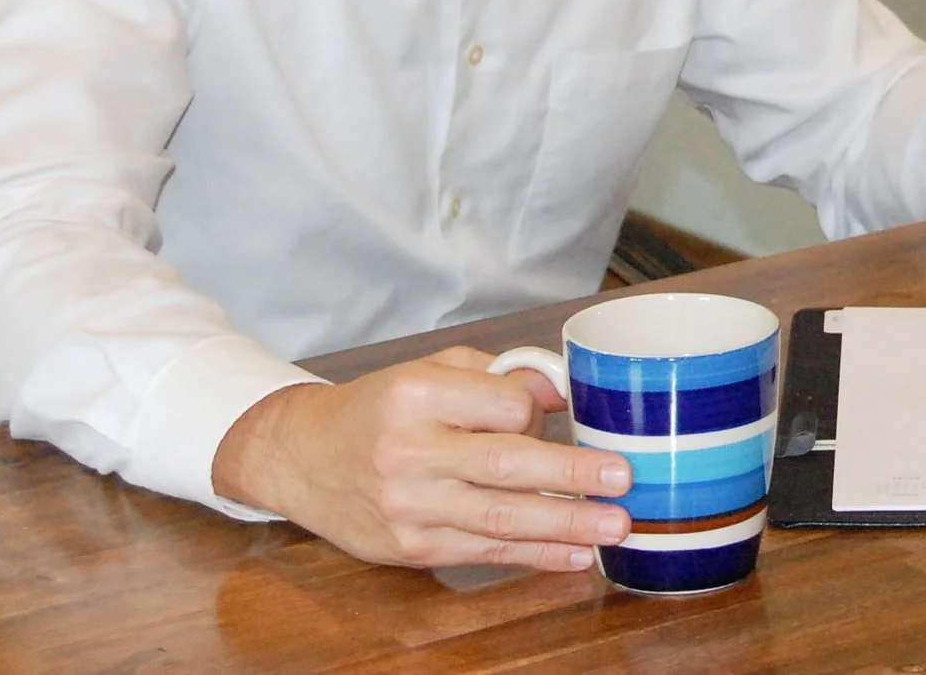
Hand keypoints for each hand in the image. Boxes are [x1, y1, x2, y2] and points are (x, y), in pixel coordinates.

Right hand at [210, 347, 633, 570]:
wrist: (303, 457)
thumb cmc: (380, 407)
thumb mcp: (431, 371)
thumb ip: (496, 377)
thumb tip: (561, 390)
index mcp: (416, 397)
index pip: (503, 406)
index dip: (539, 409)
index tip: (554, 411)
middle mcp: (409, 453)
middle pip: (508, 466)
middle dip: (572, 476)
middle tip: (622, 479)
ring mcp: (409, 506)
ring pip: (501, 518)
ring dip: (565, 524)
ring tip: (615, 525)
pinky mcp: (411, 548)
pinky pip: (484, 552)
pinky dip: (534, 555)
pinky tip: (573, 555)